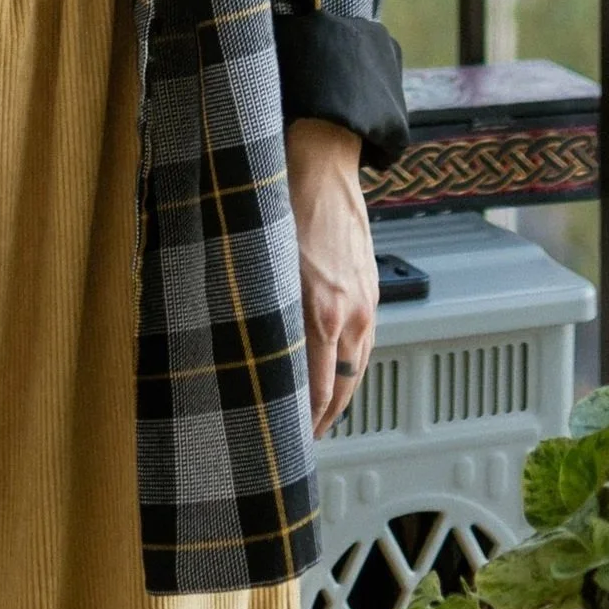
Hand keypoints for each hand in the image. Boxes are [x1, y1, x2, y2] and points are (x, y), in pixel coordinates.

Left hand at [287, 119, 378, 436]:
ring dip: (338, 398)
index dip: (302, 422)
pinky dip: (351, 368)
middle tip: (299, 443)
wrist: (323, 164)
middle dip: (321, 420)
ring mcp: (365, 303)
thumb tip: (238, 348)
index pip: (317, 390)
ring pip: (356, 369)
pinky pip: (364, 344)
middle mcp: (349, 314)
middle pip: (340, 388)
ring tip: (317, 420)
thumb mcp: (259, 261)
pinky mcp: (371, 291)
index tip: (283, 440)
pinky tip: (337, 375)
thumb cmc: (285, 205)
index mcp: (320, 311)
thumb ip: (256, 308)